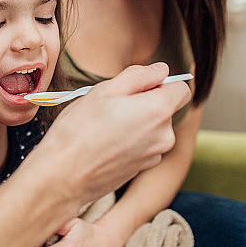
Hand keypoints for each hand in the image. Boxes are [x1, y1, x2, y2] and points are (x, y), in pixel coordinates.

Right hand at [37, 62, 189, 204]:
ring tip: (104, 126)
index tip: (139, 85)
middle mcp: (164, 136)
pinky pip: (143, 145)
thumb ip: (139, 75)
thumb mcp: (105, 90)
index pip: (181, 89)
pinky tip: (105, 142)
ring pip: (152, 128)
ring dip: (135, 122)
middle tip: (111, 105)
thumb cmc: (80, 130)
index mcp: (158, 111)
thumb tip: (162, 70)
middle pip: (165, 109)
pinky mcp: (142, 169)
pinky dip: (130, 140)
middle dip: (144, 102)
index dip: (161, 82)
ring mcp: (154, 156)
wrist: (64, 176)